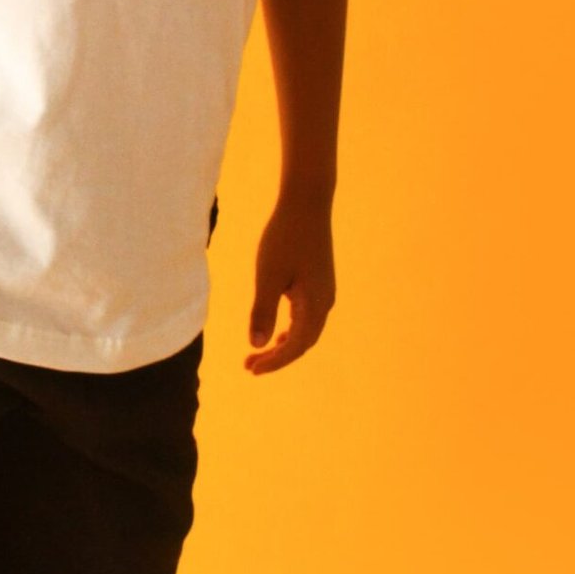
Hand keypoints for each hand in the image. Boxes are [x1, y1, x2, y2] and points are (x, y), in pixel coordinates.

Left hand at [244, 191, 335, 373]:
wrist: (306, 204)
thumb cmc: (284, 237)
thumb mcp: (268, 275)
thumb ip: (263, 311)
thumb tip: (256, 344)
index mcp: (315, 304)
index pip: (295, 346)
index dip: (274, 362)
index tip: (250, 368)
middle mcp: (325, 302)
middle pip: (303, 343)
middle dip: (277, 358)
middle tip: (249, 366)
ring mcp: (325, 293)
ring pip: (306, 332)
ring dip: (284, 346)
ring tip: (259, 355)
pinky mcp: (319, 283)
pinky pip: (307, 318)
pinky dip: (291, 331)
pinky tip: (277, 333)